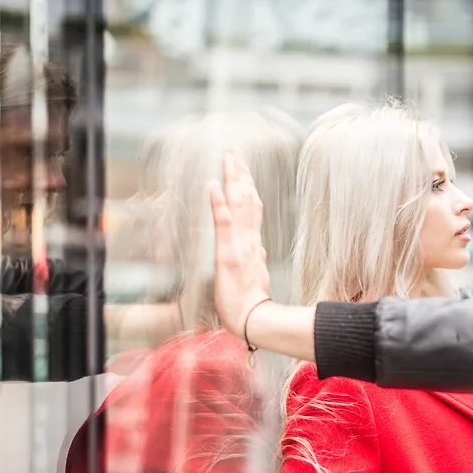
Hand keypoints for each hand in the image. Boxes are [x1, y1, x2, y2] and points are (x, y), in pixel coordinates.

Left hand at [209, 150, 271, 340]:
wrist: (253, 320)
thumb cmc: (251, 303)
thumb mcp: (256, 276)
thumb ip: (257, 258)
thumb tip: (259, 247)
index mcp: (253, 244)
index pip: (252, 210)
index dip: (249, 187)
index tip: (245, 169)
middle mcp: (248, 239)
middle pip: (247, 200)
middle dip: (241, 174)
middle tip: (235, 152)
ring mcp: (239, 244)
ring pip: (239, 205)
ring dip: (233, 180)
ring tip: (229, 158)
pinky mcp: (229, 252)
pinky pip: (223, 223)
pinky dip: (219, 203)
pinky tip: (213, 184)